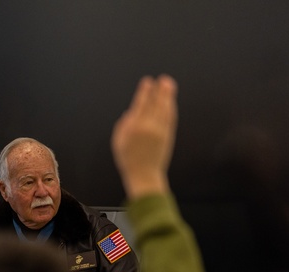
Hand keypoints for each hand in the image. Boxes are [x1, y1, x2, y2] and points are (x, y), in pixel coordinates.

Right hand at [111, 75, 177, 198]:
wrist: (143, 174)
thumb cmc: (127, 159)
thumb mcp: (117, 142)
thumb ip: (122, 126)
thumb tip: (129, 113)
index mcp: (134, 127)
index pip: (141, 104)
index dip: (144, 92)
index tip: (147, 82)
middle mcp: (148, 127)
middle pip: (155, 103)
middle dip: (159, 90)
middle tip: (163, 79)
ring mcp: (160, 131)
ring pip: (165, 108)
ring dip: (168, 95)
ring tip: (168, 84)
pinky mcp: (167, 135)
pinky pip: (170, 117)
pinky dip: (170, 107)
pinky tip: (170, 101)